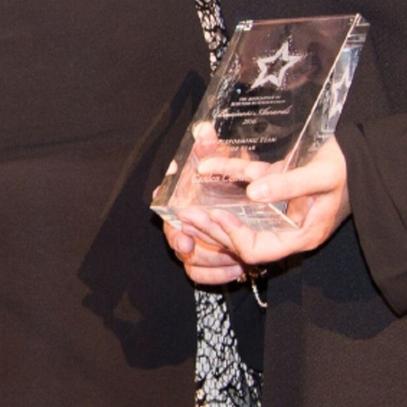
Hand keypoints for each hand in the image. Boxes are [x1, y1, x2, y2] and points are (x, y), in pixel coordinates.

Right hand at [161, 123, 250, 284]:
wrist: (228, 189)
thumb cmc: (216, 172)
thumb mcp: (215, 157)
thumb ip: (209, 145)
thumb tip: (205, 130)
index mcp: (178, 203)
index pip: (168, 223)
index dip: (176, 234)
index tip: (186, 240)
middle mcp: (182, 226)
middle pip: (181, 249)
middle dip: (200, 253)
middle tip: (224, 255)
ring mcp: (194, 244)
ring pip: (194, 266)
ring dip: (214, 264)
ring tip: (236, 260)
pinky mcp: (208, 260)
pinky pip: (205, 276)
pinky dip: (219, 276)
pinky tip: (237, 269)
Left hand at [199, 137, 351, 268]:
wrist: (365, 156)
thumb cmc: (347, 169)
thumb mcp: (322, 177)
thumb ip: (289, 185)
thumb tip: (253, 192)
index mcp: (301, 235)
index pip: (257, 250)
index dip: (233, 237)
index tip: (215, 218)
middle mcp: (288, 228)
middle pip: (242, 240)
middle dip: (213, 230)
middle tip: (186, 218)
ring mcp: (281, 211)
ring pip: (240, 217)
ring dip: (213, 213)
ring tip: (186, 207)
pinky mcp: (277, 187)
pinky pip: (248, 185)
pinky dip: (228, 176)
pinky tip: (206, 167)